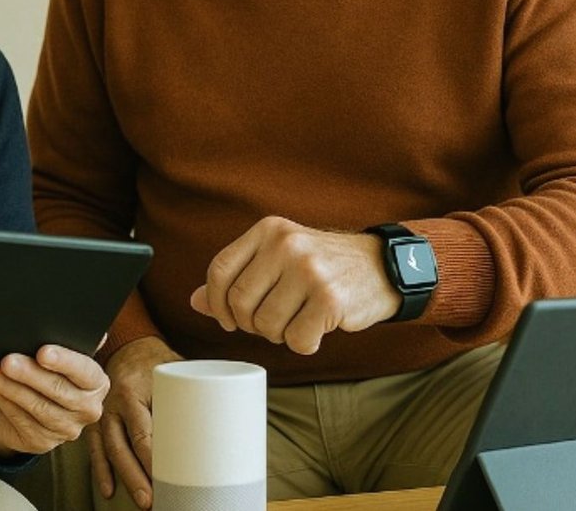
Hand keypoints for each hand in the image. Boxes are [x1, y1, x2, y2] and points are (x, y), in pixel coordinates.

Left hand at [0, 345, 107, 456]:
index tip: (42, 352)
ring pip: (37, 407)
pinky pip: (21, 420)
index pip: (85, 371)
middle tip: (8, 360)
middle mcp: (88, 409)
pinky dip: (4, 401)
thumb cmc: (50, 374)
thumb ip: (72, 342)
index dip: (64, 361)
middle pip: (58, 390)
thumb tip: (81, 327)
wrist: (35, 410)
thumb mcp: (62, 359)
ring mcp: (67, 429)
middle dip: (30, 374)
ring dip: (11, 388)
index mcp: (97, 383)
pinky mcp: (43, 442)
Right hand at [88, 336, 182, 509]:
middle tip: (152, 499)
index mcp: (134, 391)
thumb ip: (188, 395)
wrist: (128, 345)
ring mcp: (103, 411)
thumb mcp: (172, 372)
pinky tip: (109, 489)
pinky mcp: (97, 419)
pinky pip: (95, 448)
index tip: (167, 477)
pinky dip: (101, 470)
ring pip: (110, 450)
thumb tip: (221, 423)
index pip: (143, 432)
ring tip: (140, 499)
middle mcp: (115, 402)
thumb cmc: (156, 360)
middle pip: (124, 446)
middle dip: (137, 476)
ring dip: (124, 478)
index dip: (153, 458)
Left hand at [188, 216, 400, 353]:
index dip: (217, 304)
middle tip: (273, 322)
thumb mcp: (278, 259)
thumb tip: (194, 301)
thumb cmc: (322, 266)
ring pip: (266, 325)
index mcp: (268, 231)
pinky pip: (297, 340)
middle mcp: (286, 245)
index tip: (229, 320)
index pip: (219, 271)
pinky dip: (304, 344)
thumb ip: (238, 276)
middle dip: (251, 324)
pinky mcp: (330, 298)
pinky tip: (317, 329)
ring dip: (280, 335)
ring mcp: (309, 270)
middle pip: (240, 303)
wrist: (381, 266)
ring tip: (299, 320)